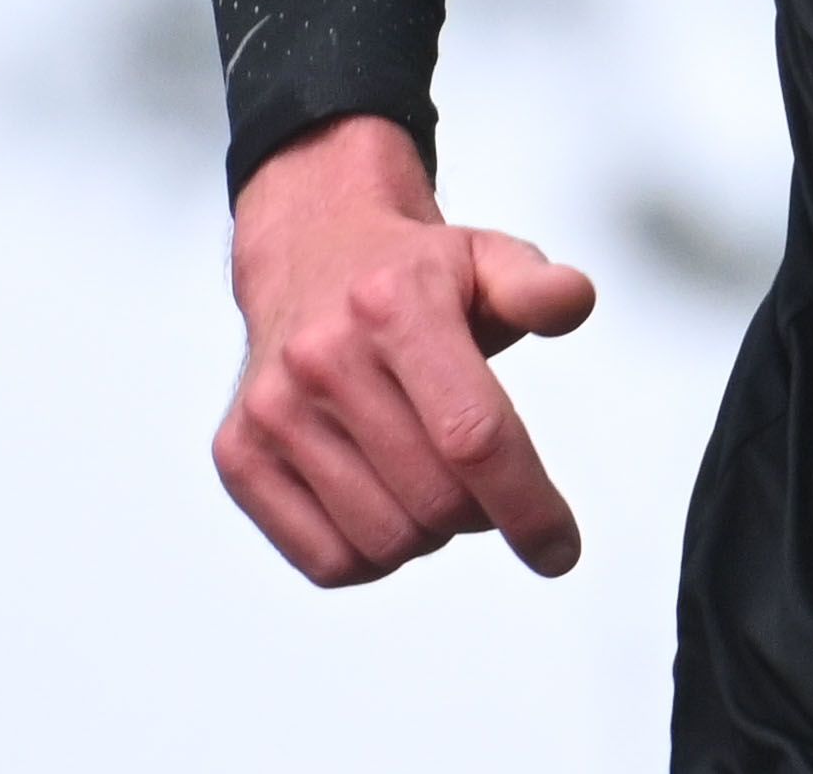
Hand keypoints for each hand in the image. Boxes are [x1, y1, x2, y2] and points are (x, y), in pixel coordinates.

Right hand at [214, 115, 597, 584]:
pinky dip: (372, 554)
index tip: (559, 550)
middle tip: (482, 477)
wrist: (313, 254)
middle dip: (482, 511)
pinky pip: (327, 560)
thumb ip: (538, 287)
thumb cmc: (413, 275)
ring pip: (385, 541)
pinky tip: (383, 499)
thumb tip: (573, 300)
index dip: (527, 505)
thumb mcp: (488, 258)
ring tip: (428, 475)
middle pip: (436, 500)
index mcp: (395, 304)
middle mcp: (323, 356)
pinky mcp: (239, 453)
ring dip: (429, 532)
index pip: (474, 435)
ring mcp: (274, 409)